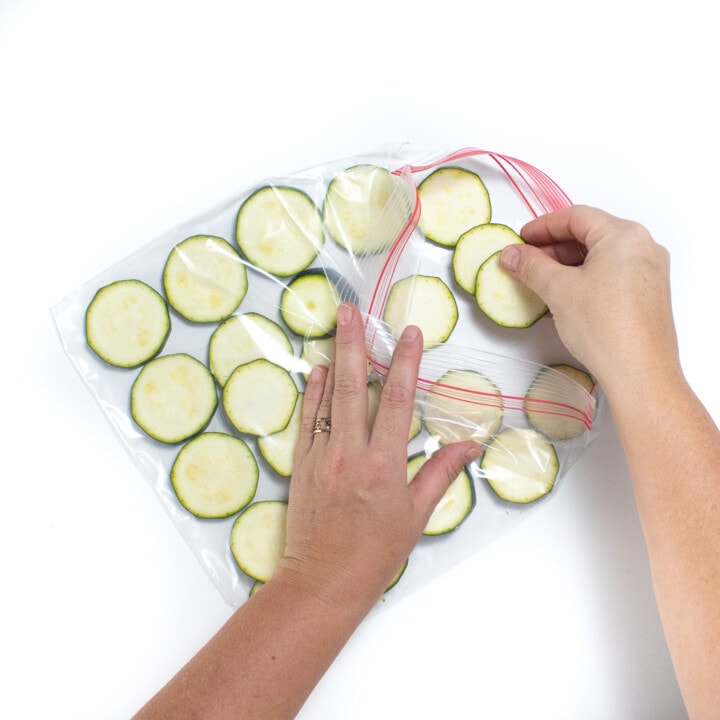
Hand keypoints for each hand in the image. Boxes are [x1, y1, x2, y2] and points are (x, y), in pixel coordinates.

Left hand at [276, 303, 480, 611]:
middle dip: (355, 343)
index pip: (397, 401)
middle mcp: (350, 452)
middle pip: (354, 386)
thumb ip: (440, 473)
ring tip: (335, 324)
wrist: (323, 580)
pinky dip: (313, 392)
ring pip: (328, 397)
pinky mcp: (301, 463)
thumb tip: (470, 445)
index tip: (409, 334)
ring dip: (333, 357)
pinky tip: (317, 370)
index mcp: (384, 465)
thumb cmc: (375, 552)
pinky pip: (308, 419)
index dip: (405, 363)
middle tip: (351, 309)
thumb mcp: (416, 515)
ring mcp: (321, 455)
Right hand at [500, 205, 679, 389]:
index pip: (576, 216)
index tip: (520, 239)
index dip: (542, 226)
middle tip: (525, 262)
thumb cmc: (604, 326)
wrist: (640, 373)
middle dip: (553, 247)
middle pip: (589, 234)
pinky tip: (562, 298)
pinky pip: (610, 275)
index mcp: (624, 235)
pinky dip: (584, 279)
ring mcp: (648, 272)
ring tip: (539, 282)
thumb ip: (531, 266)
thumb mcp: (559, 290)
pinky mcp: (646, 295)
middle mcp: (643, 247)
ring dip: (566, 265)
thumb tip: (511, 254)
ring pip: (599, 257)